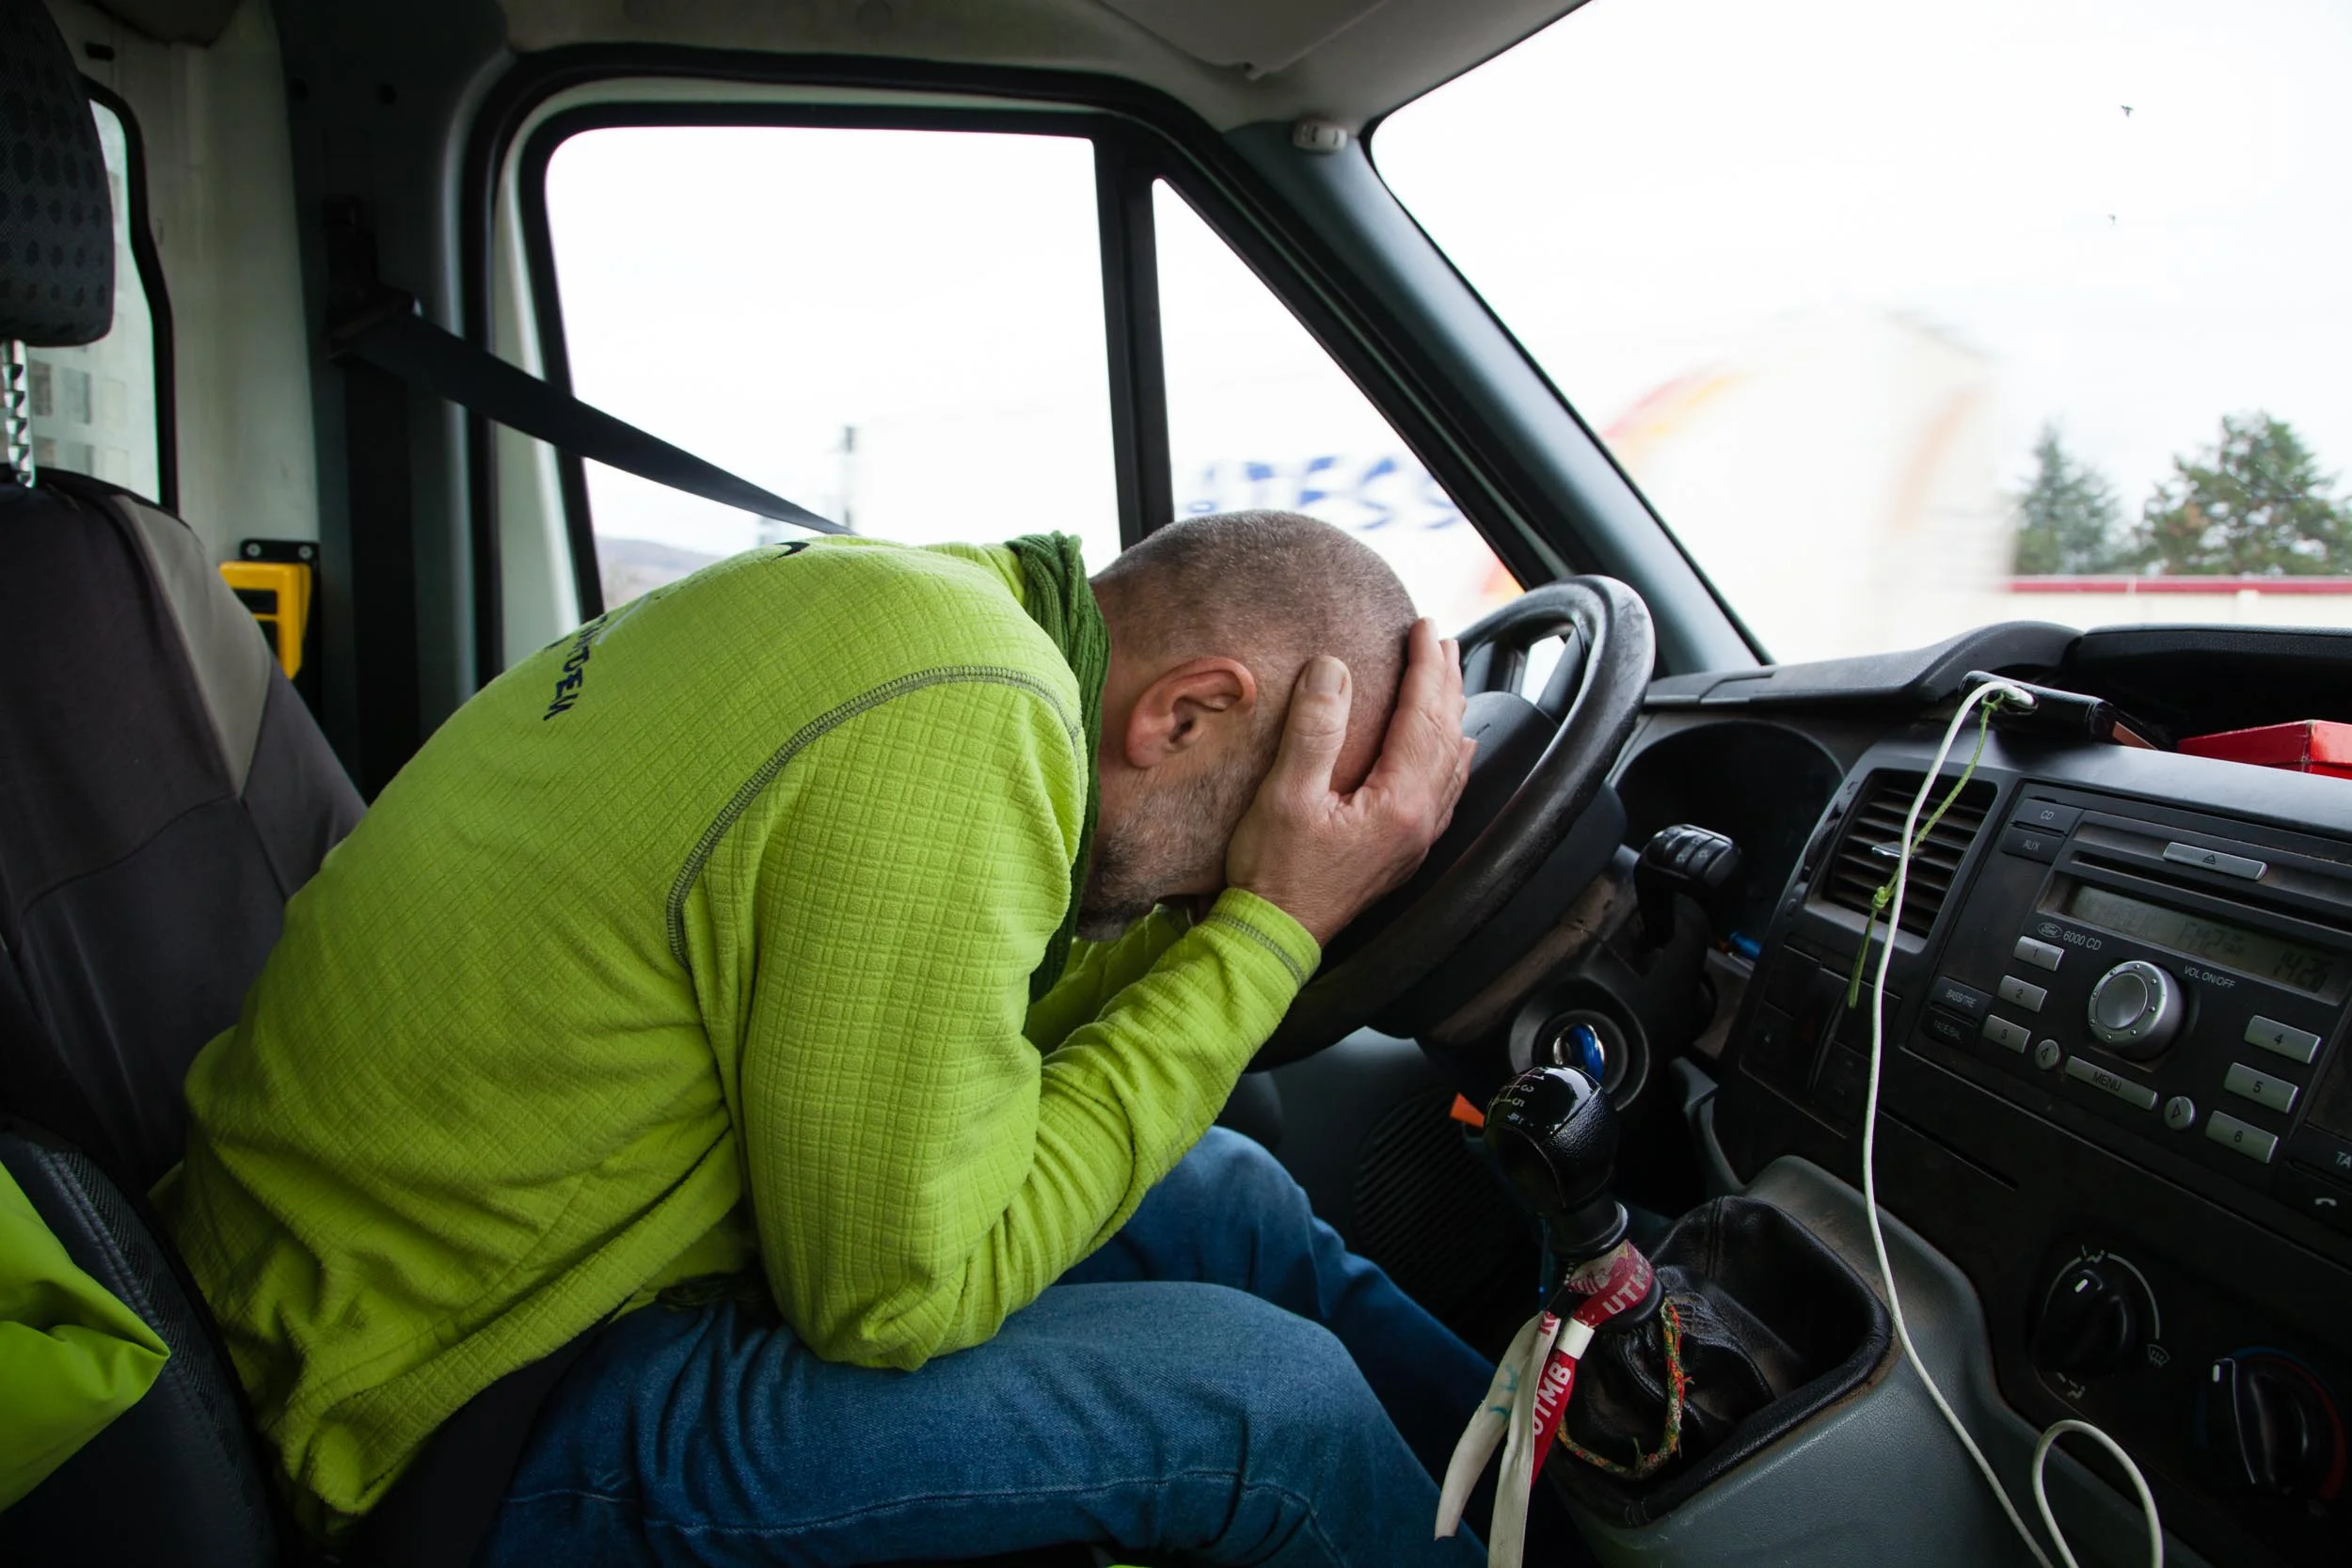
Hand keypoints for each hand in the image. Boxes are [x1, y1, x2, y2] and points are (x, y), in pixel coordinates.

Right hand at [1226, 619, 1476, 946]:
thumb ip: (1313, 729)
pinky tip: (1456, 749)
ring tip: (1450, 678)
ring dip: (1451, 713)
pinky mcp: (1402, 850)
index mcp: (1399, 802)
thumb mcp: (1285, 795)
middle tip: (1441, 639)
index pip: (1423, 716)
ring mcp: (1415, 838)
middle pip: (1446, 734)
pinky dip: (1452, 756)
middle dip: (1445, 681)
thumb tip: (1332, 669)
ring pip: (1450, 761)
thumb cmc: (1274, 873)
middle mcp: (1419, 819)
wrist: (1274, 938)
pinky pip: (1445, 790)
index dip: (1425, 666)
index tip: (1423, 628)